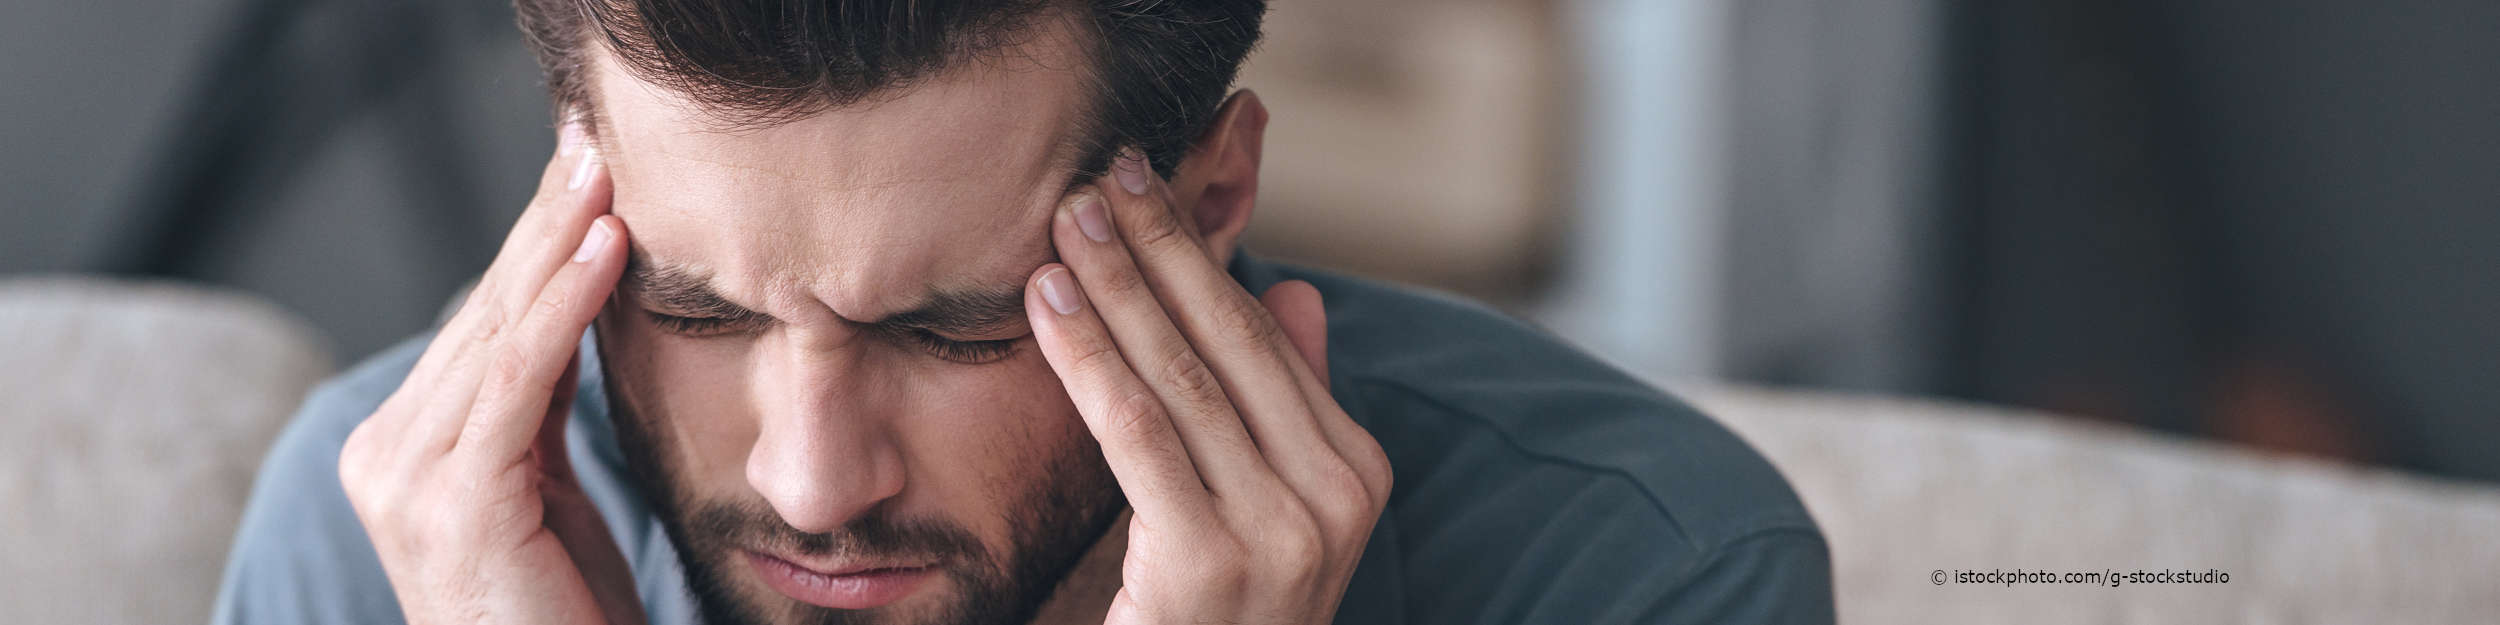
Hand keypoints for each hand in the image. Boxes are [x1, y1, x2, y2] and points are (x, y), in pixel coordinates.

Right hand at [338, 122, 644, 624]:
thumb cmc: (561, 609)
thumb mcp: (548, 484)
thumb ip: (540, 406)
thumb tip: (572, 307)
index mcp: (403, 447)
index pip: (479, 325)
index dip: (534, 245)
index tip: (584, 174)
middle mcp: (386, 455)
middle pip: (481, 316)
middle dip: (543, 226)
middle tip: (594, 148)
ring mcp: (407, 479)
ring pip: (497, 334)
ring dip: (557, 247)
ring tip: (608, 181)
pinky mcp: (453, 501)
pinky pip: (518, 379)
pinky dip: (564, 307)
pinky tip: (605, 253)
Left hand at [1023, 150, 1393, 623]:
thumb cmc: (1214, 623)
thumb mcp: (1258, 511)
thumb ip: (1282, 406)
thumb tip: (1293, 291)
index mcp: (1356, 475)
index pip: (1267, 341)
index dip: (1201, 258)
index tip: (1145, 190)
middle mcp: (1336, 499)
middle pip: (1231, 343)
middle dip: (1159, 251)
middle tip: (1099, 179)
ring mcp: (1284, 533)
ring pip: (1182, 376)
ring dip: (1115, 287)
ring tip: (1064, 224)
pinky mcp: (1214, 560)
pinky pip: (1141, 432)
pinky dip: (1090, 357)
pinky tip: (1050, 304)